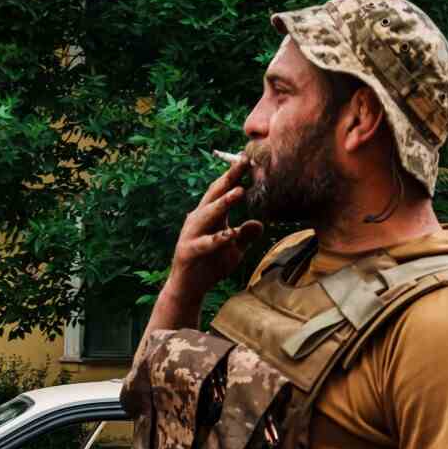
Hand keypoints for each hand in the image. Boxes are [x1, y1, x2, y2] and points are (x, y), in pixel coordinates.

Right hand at [164, 152, 264, 304]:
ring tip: (239, 192)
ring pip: (207, 215)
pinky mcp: (188, 252)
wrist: (188, 289)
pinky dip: (218, 239)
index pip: (223, 191)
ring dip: (223, 203)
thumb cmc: (210, 266)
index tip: (248, 159)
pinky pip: (205, 244)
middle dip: (229, 178)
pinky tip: (231, 234)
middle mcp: (198, 220)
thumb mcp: (233, 250)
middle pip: (214, 195)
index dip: (234, 175)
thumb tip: (260, 224)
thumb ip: (245, 236)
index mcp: (209, 216)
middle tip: (243, 163)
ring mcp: (191, 235)